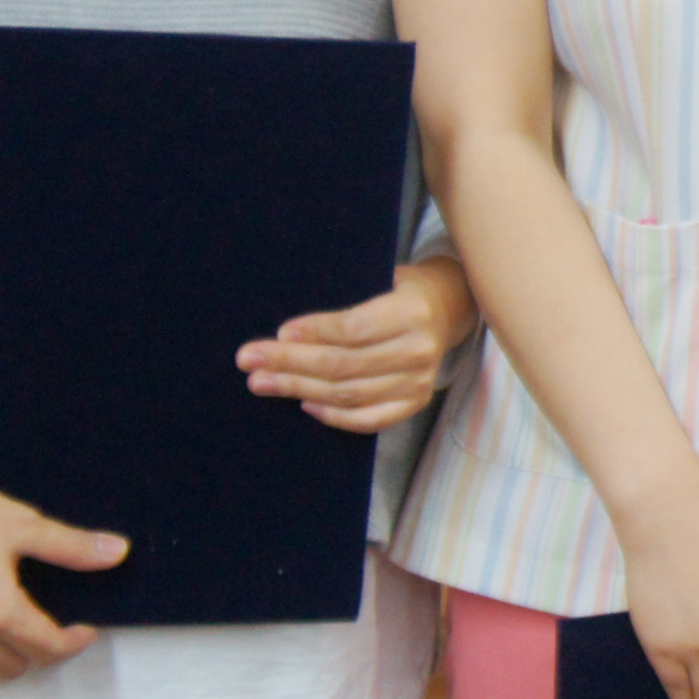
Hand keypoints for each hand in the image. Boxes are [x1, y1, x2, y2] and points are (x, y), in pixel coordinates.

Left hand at [238, 255, 476, 432]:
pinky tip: (304, 404)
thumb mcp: (382, 279)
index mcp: (412, 311)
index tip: (279, 332)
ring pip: (348, 394)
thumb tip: (286, 330)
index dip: (314, 333)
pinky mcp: (416, 402)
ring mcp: (420, 381)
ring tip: (261, 382)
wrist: (448, 310)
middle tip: (250, 360)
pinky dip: (333, 416)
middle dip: (290, 363)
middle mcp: (420, 349)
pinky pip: (368, 419)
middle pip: (343, 365)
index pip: (354, 329)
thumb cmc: (400, 291)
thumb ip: (346, 300)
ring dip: (298, 389)